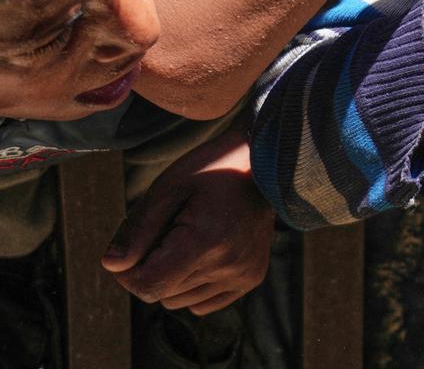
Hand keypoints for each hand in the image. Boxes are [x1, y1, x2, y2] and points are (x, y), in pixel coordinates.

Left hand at [98, 130, 272, 314]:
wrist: (267, 164)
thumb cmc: (212, 170)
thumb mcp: (168, 188)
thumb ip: (138, 229)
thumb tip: (112, 266)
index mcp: (206, 241)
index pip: (148, 286)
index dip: (128, 273)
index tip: (132, 247)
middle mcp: (229, 265)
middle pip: (161, 294)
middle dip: (150, 269)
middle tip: (165, 232)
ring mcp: (243, 274)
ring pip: (179, 301)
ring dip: (171, 278)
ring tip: (187, 239)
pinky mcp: (251, 278)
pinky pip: (202, 304)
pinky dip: (192, 286)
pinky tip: (202, 256)